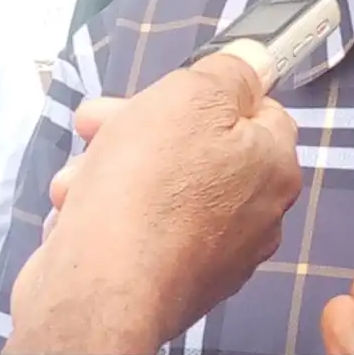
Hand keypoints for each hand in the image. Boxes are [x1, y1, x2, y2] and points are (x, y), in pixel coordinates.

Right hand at [5, 50, 301, 354]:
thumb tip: (250, 65)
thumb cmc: (150, 188)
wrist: (99, 290)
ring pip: (164, 184)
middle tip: (100, 121)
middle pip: (200, 145)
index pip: (256, 109)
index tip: (170, 94)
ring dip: (116, 166)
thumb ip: (230, 72)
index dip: (207, 93)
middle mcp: (255, 212)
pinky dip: (111, 211)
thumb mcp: (195, 94)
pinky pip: (142, 225)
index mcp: (274, 166)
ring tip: (82, 170)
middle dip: (142, 127)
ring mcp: (215, 251)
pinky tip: (79, 205)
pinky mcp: (171, 278)